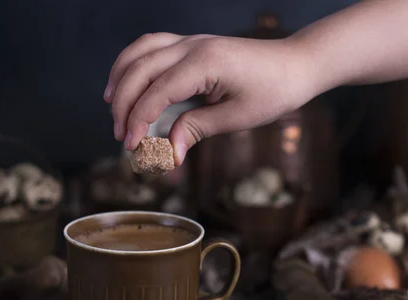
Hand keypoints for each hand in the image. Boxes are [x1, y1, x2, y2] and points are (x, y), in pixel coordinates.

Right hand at [104, 33, 313, 164]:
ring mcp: (192, 41)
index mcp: (205, 63)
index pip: (157, 91)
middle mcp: (193, 46)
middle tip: (121, 135)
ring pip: (141, 51)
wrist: (295, 66)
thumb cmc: (274, 91)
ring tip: (112, 105)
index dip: (139, 120)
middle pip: (141, 69)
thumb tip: (168, 151)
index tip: (130, 145)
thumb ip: (198, 129)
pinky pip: (153, 46)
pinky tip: (130, 80)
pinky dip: (135, 63)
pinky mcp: (194, 45)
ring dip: (121, 76)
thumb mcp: (237, 116)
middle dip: (124, 103)